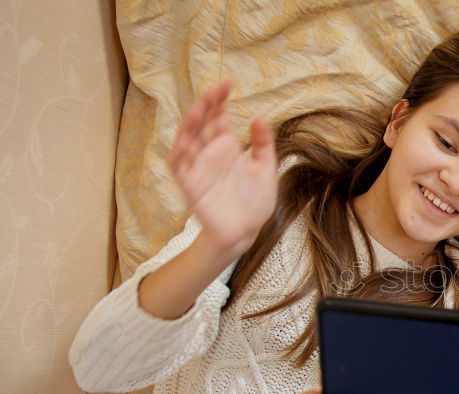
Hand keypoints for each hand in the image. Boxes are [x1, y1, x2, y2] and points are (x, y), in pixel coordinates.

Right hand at [167, 82, 277, 257]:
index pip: (219, 117)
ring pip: (188, 139)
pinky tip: (186, 140)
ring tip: (202, 107)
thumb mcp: (265, 169)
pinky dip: (180, 152)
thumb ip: (263, 145)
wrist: (247, 231)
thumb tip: (260, 117)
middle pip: (202, 123)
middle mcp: (210, 153)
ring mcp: (198, 167)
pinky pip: (179, 165)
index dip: (220, 101)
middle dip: (206, 106)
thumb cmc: (254, 201)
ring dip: (192, 123)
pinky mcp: (190, 185)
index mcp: (227, 147)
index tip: (227, 84)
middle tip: (215, 90)